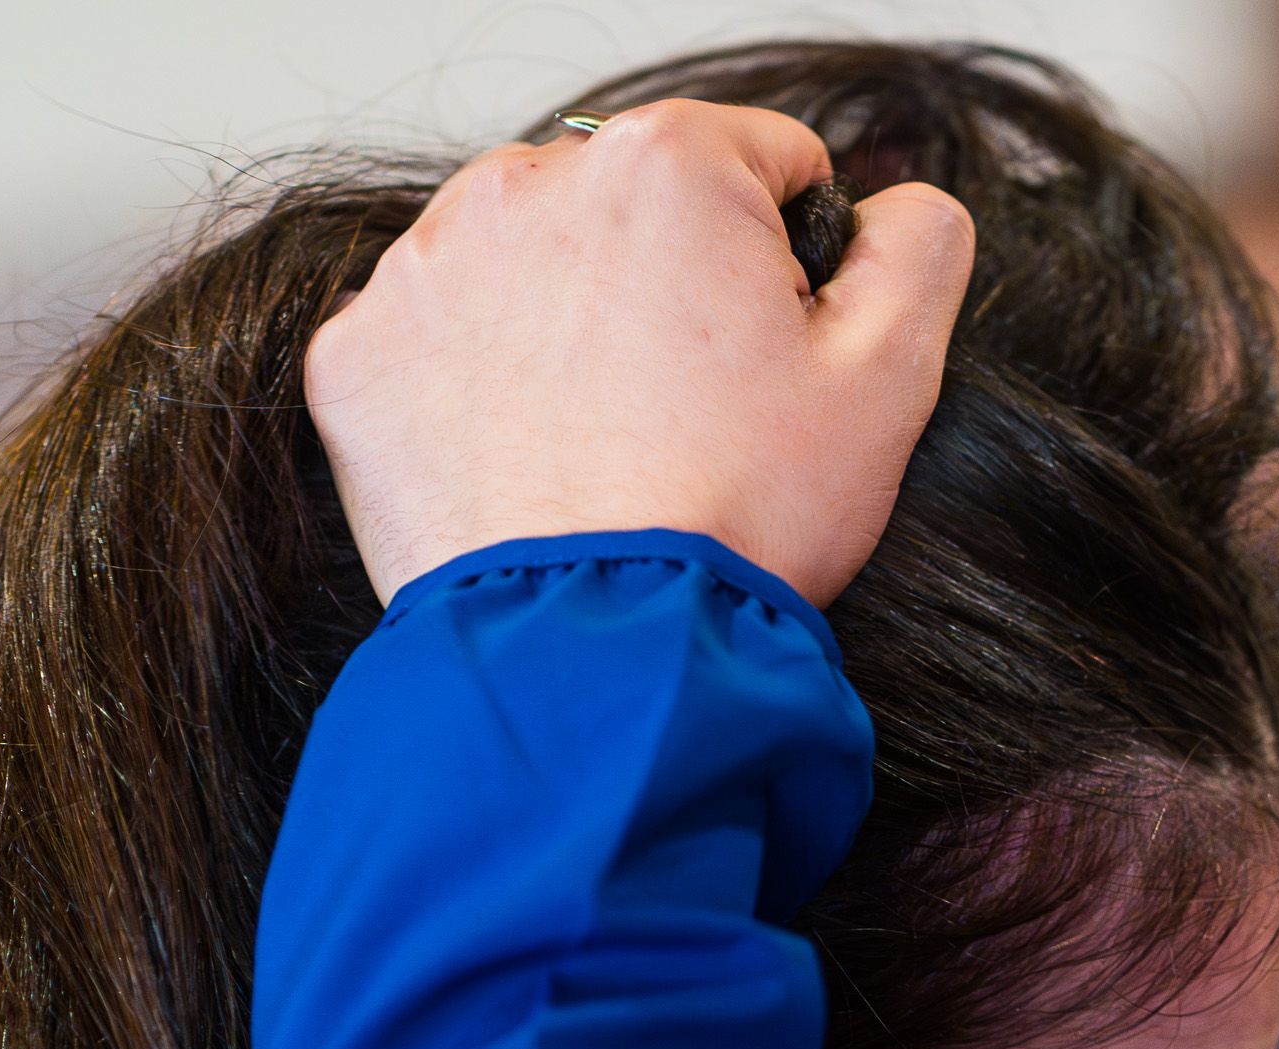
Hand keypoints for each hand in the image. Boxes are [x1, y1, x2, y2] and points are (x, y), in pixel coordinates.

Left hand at [308, 101, 974, 607]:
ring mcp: (427, 267)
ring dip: (567, 325)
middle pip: (633, 207)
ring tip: (606, 443)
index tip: (769, 360)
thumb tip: (897, 211)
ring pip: (529, 263)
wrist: (595, 655)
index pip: (761, 163)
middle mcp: (529, 183)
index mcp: (666, 165)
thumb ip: (917, 252)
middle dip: (667, 286)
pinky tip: (526, 460)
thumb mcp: (887, 383)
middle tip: (690, 416)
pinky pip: (437, 338)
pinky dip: (476, 386)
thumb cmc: (733, 524)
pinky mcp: (360, 352)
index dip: (788, 265)